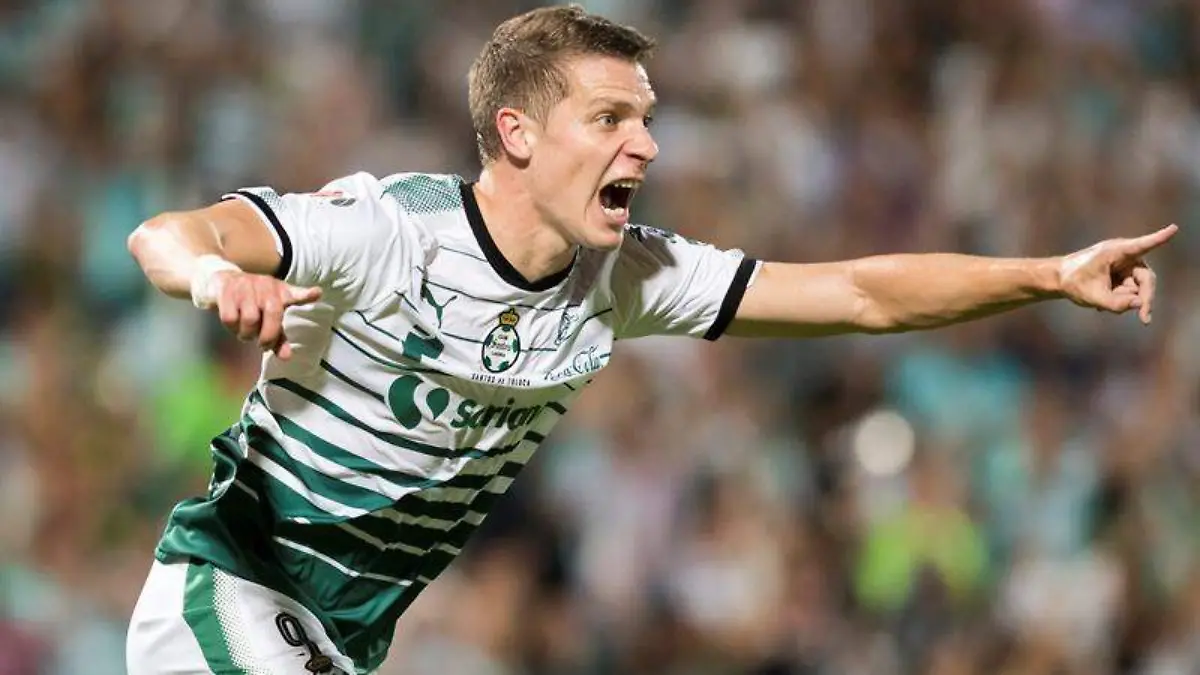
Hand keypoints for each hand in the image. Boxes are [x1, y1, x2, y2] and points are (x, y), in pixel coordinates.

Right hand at [213, 271, 322, 358]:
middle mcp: (266, 286)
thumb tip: (286, 357)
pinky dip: (231, 327)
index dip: (307, 294)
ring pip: (250, 319)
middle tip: (261, 344)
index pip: (296, 293)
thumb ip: (279, 337)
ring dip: (246, 333)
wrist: (221, 281)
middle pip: (273, 314)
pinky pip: (230, 318)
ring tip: (245, 332)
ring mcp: (246, 286)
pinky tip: (233, 325)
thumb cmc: (251, 302)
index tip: (316, 293)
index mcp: (280, 293)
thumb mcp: (268, 316)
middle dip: (268, 336)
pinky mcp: (226, 289)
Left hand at [1058, 224, 1177, 324]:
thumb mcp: (1093, 297)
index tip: (1173, 229)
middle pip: (1146, 279)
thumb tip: (1140, 304)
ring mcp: (1125, 265)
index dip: (1159, 238)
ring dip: (1124, 299)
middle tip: (1145, 319)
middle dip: (1145, 298)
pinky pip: (1130, 291)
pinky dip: (1119, 299)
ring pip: (1137, 288)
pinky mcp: (1124, 273)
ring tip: (1102, 303)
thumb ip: (1116, 304)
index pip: (1142, 246)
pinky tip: (1101, 302)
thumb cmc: (1073, 282)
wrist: (1059, 279)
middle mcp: (1125, 256)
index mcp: (1116, 252)